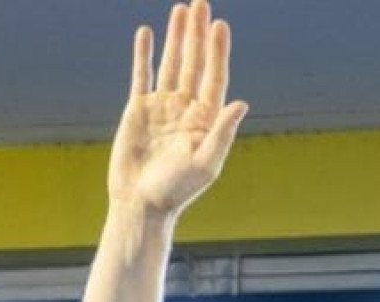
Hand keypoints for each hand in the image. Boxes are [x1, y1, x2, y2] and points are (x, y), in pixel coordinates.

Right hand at [108, 1, 247, 217]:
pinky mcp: (138, 110)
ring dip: (176, 37)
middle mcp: (186, 109)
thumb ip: (222, 132)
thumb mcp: (205, 164)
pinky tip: (146, 33)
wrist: (140, 203)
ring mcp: (162, 107)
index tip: (219, 25)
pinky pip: (142, 76)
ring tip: (180, 10)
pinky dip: (143, 55)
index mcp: (206, 120)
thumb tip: (241, 103)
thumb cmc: (176, 191)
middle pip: (194, 63)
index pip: (214, 77)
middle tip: (201, 4)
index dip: (218, 51)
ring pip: (170, 64)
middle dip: (197, 34)